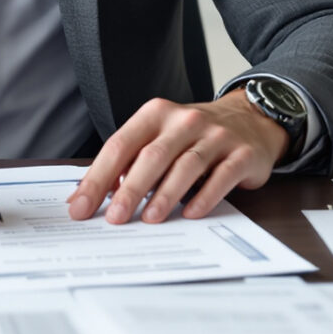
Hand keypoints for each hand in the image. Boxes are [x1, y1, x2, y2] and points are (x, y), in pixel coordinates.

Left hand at [67, 91, 288, 224]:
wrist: (251, 119)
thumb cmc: (194, 136)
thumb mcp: (160, 137)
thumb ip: (129, 162)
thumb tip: (93, 195)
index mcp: (156, 114)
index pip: (120, 145)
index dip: (98, 177)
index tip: (81, 207)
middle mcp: (185, 121)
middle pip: (152, 156)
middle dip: (130, 189)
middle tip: (115, 217)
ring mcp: (216, 136)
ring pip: (186, 166)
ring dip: (165, 195)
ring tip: (150, 218)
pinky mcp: (241, 154)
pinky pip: (221, 176)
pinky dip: (205, 196)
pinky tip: (190, 213)